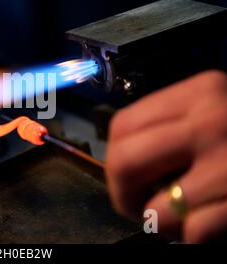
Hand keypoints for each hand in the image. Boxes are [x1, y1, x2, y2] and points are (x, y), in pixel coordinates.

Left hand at [106, 70, 226, 242]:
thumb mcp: (218, 112)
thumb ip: (176, 127)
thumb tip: (125, 161)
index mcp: (200, 92)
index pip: (123, 126)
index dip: (114, 161)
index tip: (124, 180)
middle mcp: (213, 119)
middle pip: (125, 161)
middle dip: (122, 194)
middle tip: (136, 206)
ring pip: (156, 209)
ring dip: (165, 223)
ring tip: (186, 216)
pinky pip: (196, 231)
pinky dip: (196, 236)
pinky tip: (217, 221)